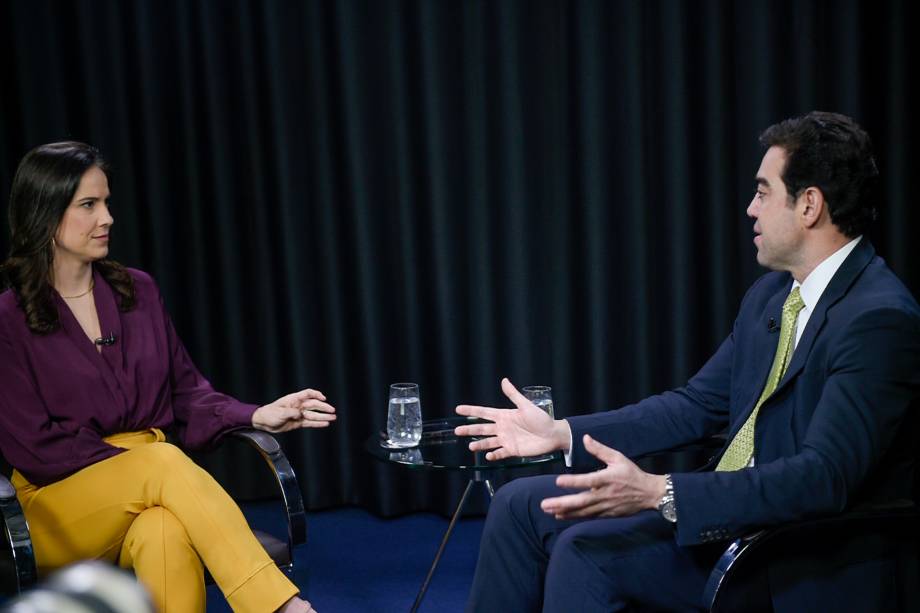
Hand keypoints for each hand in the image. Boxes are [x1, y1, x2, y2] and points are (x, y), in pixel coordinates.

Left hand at [252, 388, 335, 432]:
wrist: (263, 422)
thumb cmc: (269, 414)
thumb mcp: (279, 412)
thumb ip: (291, 413)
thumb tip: (300, 415)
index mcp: (294, 399)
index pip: (308, 394)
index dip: (316, 395)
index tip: (323, 398)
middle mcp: (298, 406)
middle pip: (314, 405)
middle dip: (324, 407)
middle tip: (332, 411)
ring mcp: (299, 414)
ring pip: (314, 415)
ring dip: (323, 416)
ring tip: (333, 418)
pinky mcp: (298, 423)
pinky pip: (310, 423)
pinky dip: (317, 423)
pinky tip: (325, 423)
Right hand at [454, 377, 570, 460]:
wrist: (553, 435)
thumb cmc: (541, 419)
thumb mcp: (526, 406)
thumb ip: (513, 395)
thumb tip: (504, 380)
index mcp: (504, 416)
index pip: (484, 413)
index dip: (471, 411)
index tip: (458, 409)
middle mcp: (502, 428)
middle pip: (482, 429)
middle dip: (469, 430)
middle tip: (457, 430)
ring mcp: (506, 439)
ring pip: (488, 442)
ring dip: (479, 444)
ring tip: (470, 447)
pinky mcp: (513, 450)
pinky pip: (500, 453)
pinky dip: (494, 455)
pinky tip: (488, 456)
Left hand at [540, 434, 666, 518]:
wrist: (649, 494)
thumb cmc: (631, 473)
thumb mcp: (617, 457)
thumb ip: (600, 449)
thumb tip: (584, 438)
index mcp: (607, 479)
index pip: (588, 481)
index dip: (573, 482)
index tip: (558, 481)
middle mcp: (605, 494)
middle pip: (581, 501)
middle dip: (562, 503)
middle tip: (544, 504)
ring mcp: (605, 506)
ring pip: (582, 511)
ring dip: (565, 511)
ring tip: (548, 510)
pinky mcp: (606, 514)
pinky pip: (588, 516)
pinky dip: (574, 516)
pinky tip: (561, 516)